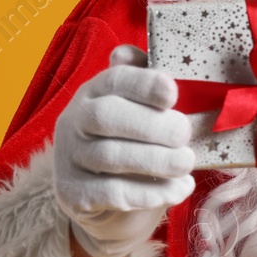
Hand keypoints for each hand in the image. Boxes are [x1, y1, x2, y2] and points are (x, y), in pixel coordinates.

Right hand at [52, 44, 195, 256]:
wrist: (105, 203)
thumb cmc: (133, 146)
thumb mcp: (142, 112)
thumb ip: (146, 83)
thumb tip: (130, 54)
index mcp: (94, 92)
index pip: (115, 79)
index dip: (144, 84)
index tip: (173, 94)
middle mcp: (74, 121)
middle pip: (107, 116)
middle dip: (152, 125)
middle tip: (185, 134)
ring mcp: (69, 158)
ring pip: (110, 156)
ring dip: (156, 160)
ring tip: (187, 163)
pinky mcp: (72, 194)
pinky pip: (112, 193)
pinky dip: (151, 193)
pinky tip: (178, 189)